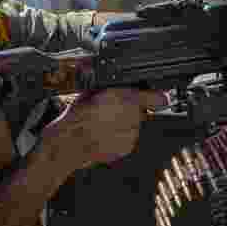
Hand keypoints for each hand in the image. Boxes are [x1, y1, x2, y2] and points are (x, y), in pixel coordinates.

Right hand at [43, 88, 168, 171]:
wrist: (69, 143)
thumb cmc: (76, 117)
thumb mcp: (90, 91)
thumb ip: (107, 86)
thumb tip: (108, 77)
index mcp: (126, 98)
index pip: (157, 98)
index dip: (155, 97)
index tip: (157, 98)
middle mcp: (133, 116)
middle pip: (140, 111)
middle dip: (130, 110)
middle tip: (111, 110)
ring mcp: (131, 134)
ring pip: (134, 125)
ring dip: (123, 124)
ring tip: (103, 124)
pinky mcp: (126, 148)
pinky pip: (127, 139)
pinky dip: (118, 137)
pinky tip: (103, 135)